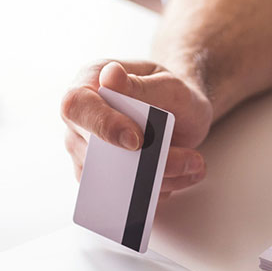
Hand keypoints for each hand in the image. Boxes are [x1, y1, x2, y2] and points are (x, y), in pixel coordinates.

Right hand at [60, 60, 213, 196]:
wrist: (181, 112)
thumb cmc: (170, 93)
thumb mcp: (167, 83)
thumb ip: (141, 84)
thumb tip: (110, 76)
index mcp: (88, 84)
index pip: (77, 106)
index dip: (102, 125)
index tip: (136, 140)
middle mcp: (81, 121)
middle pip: (96, 151)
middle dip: (148, 161)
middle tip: (190, 158)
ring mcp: (88, 153)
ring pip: (114, 179)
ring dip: (160, 177)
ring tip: (194, 163)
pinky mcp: (103, 178)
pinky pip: (126, 194)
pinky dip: (159, 188)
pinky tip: (183, 173)